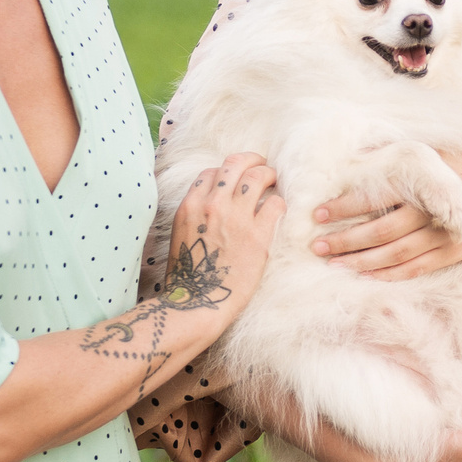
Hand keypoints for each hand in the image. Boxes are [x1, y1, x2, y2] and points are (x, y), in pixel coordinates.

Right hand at [160, 153, 284, 325]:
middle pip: (236, 163)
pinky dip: (279, 203)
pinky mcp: (258, 236)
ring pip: (258, 176)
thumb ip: (196, 213)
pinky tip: (278, 210)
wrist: (198, 301)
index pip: (212, 172)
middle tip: (262, 166)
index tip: (238, 177)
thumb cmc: (189, 274)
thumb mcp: (182, 234)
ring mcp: (236, 218)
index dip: (228, 171)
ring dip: (269, 175)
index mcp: (190, 205)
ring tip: (274, 181)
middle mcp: (212, 205)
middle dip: (252, 160)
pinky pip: (276, 204)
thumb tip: (213, 201)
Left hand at [312, 149, 461, 280]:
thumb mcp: (437, 155)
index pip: (378, 197)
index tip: (320, 213)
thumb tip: (360, 151)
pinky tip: (364, 274)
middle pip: (382, 231)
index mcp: (423, 186)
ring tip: (333, 262)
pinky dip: (388, 274)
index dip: (347, 206)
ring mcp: (440, 239)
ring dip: (361, 260)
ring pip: (394, 255)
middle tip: (317, 244)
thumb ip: (401, 156)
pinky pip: (413, 270)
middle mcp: (430, 215)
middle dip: (347, 239)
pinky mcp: (448, 257)